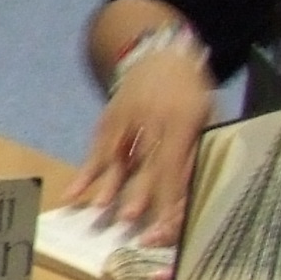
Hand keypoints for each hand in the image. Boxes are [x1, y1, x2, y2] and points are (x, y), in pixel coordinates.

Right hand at [66, 47, 214, 242]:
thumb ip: (198, 150)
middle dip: (138, 193)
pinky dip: (86, 172)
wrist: (159, 54)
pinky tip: (73, 193)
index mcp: (182, 119)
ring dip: (108, 183)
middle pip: (146, 162)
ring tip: (99, 208)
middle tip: (129, 219)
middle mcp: (152, 118)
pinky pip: (97, 149)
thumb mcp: (207, 117)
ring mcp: (126, 117)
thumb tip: (188, 191)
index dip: (168, 195)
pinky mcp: (108, 118)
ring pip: (118, 154)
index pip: (174, 164)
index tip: (164, 225)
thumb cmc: (190, 92)